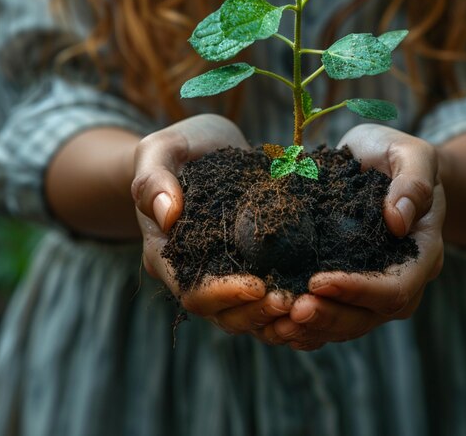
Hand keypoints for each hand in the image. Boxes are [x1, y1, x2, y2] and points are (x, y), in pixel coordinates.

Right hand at [132, 114, 291, 334]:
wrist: (202, 149)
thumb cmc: (178, 149)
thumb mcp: (160, 151)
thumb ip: (153, 179)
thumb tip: (167, 215)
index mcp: (167, 254)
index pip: (192, 292)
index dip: (224, 295)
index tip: (258, 286)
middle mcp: (195, 271)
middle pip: (222, 313)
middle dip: (256, 313)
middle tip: (291, 302)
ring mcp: (224, 270)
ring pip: (247, 312)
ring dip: (275, 316)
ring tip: (305, 305)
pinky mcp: (250, 262)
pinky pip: (266, 294)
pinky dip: (286, 301)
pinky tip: (312, 295)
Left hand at [267, 124, 444, 350]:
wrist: (380, 161)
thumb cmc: (397, 154)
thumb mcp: (411, 154)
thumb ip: (413, 182)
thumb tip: (398, 222)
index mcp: (422, 252)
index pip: (396, 288)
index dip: (359, 291)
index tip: (318, 281)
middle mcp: (402, 277)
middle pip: (371, 316)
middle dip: (331, 316)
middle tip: (291, 309)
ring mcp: (375, 285)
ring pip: (349, 323)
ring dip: (315, 327)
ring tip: (279, 321)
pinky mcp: (350, 283)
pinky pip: (333, 315)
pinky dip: (308, 326)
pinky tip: (279, 325)